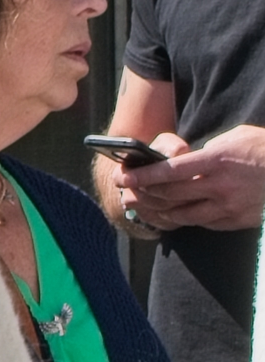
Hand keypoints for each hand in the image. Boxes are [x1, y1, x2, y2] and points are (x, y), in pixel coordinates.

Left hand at [117, 126, 264, 233]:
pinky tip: (174, 215)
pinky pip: (203, 223)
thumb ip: (208, 151)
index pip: (169, 171)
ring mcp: (229, 207)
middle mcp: (220, 186)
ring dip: (159, 212)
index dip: (142, 176)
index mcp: (217, 160)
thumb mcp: (236, 138)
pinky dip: (186, 219)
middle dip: (142, 194)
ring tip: (142, 207)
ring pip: (183, 215)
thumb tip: (183, 162)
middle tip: (126, 194)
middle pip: (170, 195)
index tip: (124, 177)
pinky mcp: (237, 221)